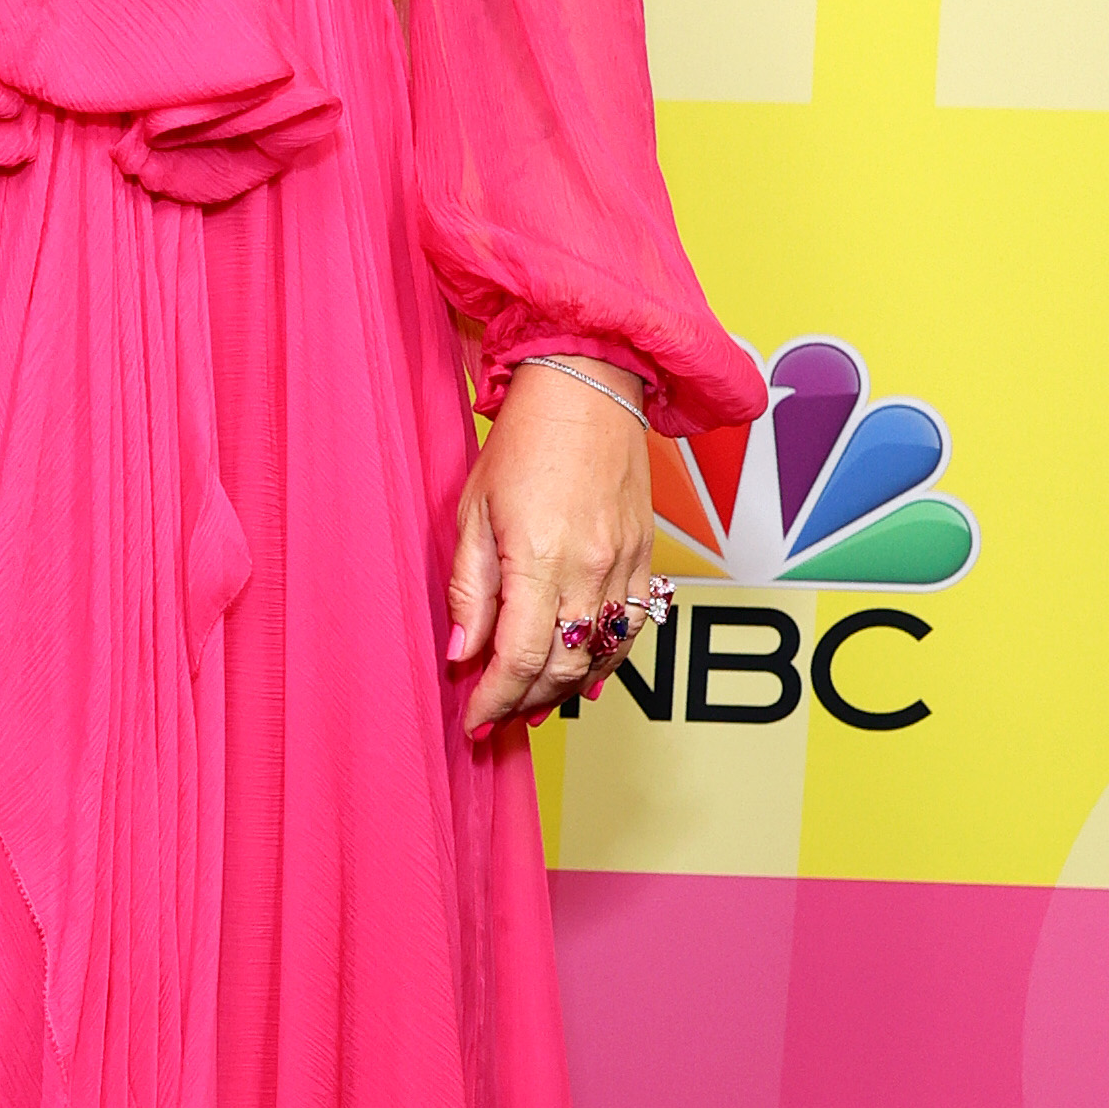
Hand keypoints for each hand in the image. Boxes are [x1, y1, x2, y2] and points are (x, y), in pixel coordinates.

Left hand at [448, 362, 653, 741]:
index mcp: (540, 558)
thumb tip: (463, 653)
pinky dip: (604, 661)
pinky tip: (581, 676)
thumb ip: (471, 589)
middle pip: (563, 668)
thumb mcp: (475, 511)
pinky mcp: (645, 555)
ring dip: (565, 691)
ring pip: (600, 656)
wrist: (589, 388)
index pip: (519, 658)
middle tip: (498, 717)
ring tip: (533, 706)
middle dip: (526, 703)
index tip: (475, 719)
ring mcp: (624, 564)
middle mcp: (590, 569)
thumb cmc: (525, 440)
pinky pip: (631, 628)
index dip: (495, 699)